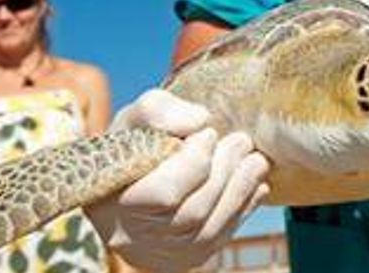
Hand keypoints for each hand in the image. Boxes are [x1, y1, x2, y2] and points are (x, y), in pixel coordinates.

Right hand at [87, 89, 269, 272]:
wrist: (127, 184)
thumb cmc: (131, 145)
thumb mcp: (135, 118)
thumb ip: (160, 111)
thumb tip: (200, 120)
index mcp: (112, 201)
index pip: (164, 193)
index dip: (194, 162)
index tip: (210, 132)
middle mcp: (133, 237)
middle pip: (191, 213)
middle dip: (224, 173)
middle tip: (242, 141)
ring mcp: (160, 254)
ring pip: (209, 231)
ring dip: (240, 192)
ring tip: (256, 160)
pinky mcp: (185, 258)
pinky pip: (218, 240)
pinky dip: (242, 210)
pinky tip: (256, 184)